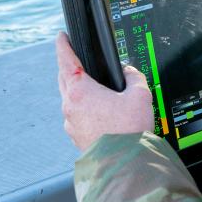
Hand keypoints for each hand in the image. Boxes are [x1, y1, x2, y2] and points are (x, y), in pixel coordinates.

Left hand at [56, 32, 153, 151]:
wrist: (124, 163)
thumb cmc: (129, 130)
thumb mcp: (140, 94)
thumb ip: (134, 77)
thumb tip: (129, 73)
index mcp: (81, 92)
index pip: (67, 61)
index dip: (63, 46)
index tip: (61, 37)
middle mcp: (71, 107)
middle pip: (64, 79)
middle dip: (69, 67)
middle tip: (77, 60)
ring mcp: (71, 124)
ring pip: (70, 99)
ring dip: (78, 90)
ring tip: (96, 89)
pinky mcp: (77, 137)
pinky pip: (77, 116)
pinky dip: (85, 109)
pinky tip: (101, 112)